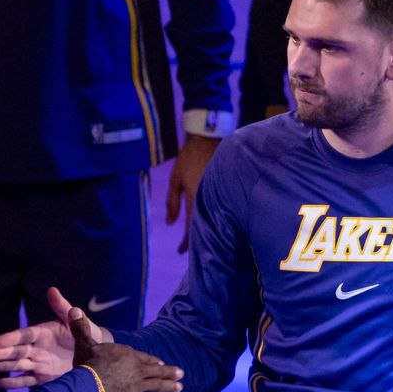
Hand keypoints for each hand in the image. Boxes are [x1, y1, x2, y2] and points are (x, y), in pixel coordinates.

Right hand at [0, 287, 111, 388]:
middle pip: (16, 351)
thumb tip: (52, 290)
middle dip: (1, 353)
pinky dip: (14, 382)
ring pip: (17, 365)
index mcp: (43, 332)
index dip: (11, 338)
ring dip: (2, 366)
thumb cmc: (86, 333)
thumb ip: (63, 307)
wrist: (95, 355)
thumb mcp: (75, 320)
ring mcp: (38, 362)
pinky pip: (27, 380)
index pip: (24, 335)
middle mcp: (37, 347)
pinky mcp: (43, 377)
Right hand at [69, 310, 182, 391]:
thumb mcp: (84, 343)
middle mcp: (136, 370)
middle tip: (181, 373)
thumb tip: (74, 310)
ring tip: (180, 388)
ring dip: (169, 387)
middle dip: (169, 372)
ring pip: (158, 386)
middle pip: (155, 370)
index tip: (161, 362)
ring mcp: (137, 386)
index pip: (143, 357)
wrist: (91, 383)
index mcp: (127, 355)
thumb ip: (81, 328)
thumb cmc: (87, 362)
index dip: (152, 360)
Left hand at [166, 134, 219, 252]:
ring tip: (198, 239)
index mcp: (196, 199)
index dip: (187, 243)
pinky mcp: (223, 189)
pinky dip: (212, 216)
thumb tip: (169, 223)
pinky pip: (217, 208)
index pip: (192, 228)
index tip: (180, 252)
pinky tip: (208, 220)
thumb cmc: (188, 158)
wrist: (207, 139)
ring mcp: (218, 194)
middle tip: (189, 249)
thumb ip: (172, 202)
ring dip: (205, 229)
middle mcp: (209, 200)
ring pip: (212, 218)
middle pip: (203, 226)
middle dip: (196, 240)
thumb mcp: (175, 179)